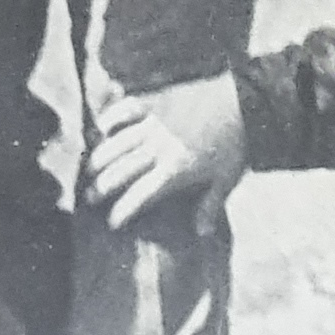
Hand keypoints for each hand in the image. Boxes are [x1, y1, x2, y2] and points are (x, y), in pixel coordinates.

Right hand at [82, 75, 245, 226]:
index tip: (113, 222)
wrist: (244, 103)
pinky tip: (100, 129)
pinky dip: (110, 117)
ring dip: (99, 158)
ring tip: (89, 170)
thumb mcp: (227, 178)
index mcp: (176, 170)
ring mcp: (155, 122)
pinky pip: (125, 108)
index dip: (123, 210)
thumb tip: (201, 234)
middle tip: (90, 198)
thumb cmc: (237, 143)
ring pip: (117, 143)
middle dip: (102, 187)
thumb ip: (210, 206)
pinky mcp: (156, 100)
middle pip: (121, 171)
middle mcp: (160, 147)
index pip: (141, 195)